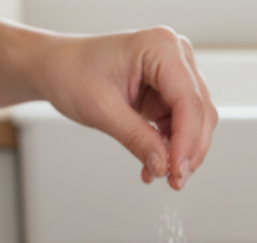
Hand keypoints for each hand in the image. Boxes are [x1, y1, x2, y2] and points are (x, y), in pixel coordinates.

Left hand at [30, 27, 217, 189]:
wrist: (56, 68)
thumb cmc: (72, 72)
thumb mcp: (102, 109)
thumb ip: (137, 138)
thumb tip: (164, 165)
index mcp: (160, 47)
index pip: (188, 100)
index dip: (187, 140)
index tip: (177, 170)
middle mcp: (175, 55)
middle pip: (200, 110)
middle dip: (189, 149)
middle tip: (175, 180)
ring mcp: (175, 72)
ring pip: (196, 120)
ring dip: (182, 151)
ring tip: (163, 173)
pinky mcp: (169, 90)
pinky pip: (181, 123)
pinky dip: (171, 146)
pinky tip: (156, 163)